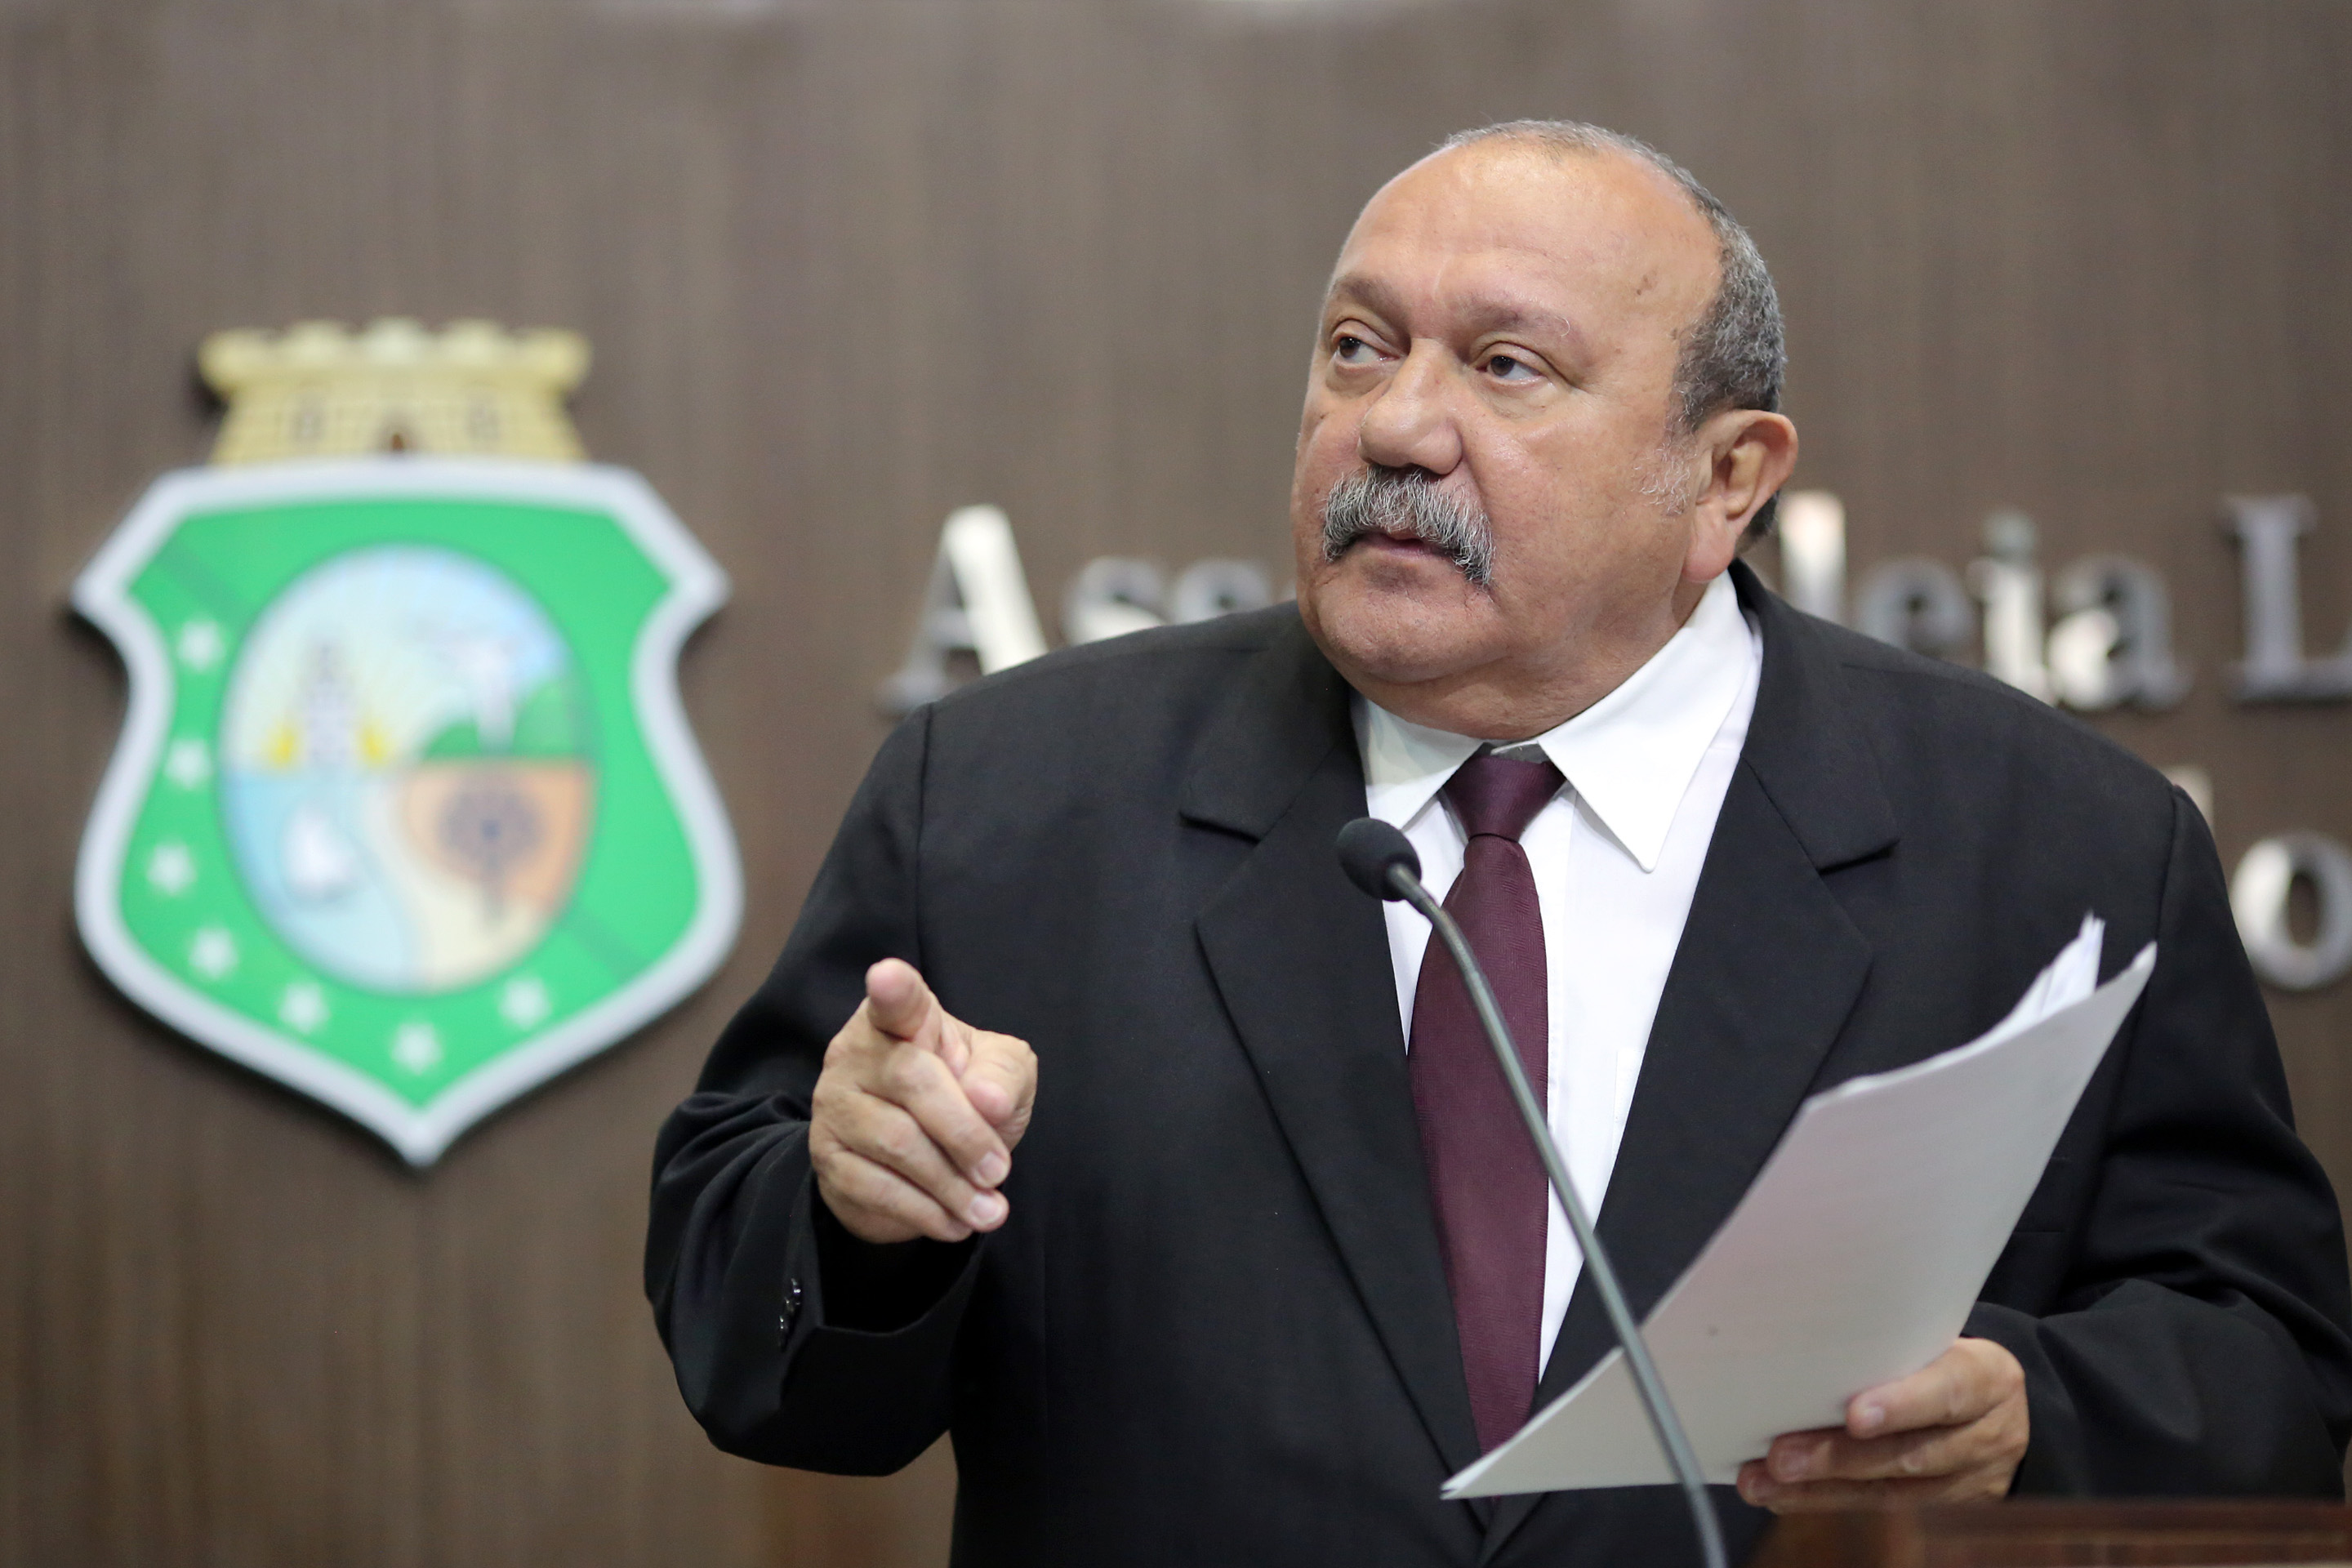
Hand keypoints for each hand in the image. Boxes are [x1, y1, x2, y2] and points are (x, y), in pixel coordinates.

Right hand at [810, 959, 1037, 1244]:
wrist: (925, 1163)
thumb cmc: (966, 1096)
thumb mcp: (1003, 1074)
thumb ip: (1003, 1074)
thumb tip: (987, 1100)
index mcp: (901, 1019)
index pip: (897, 1000)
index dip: (894, 990)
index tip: (888, 977)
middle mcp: (855, 1053)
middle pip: (912, 1081)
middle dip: (965, 1132)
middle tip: (1000, 1170)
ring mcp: (835, 1106)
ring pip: (896, 1143)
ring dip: (951, 1184)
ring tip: (990, 1209)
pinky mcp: (828, 1160)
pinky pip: (878, 1189)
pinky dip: (926, 1212)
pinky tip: (955, 1221)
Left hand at [1736, 1338, 2027, 1510]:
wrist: (2003, 1406)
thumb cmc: (1947, 1357)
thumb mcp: (1942, 1339)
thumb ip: (1893, 1345)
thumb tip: (1803, 1346)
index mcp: (1988, 1377)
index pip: (1949, 1391)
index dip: (1902, 1406)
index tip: (1854, 1416)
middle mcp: (1985, 1433)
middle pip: (1911, 1454)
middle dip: (1839, 1458)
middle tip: (1781, 1456)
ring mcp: (1968, 1478)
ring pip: (1892, 1491)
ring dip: (1820, 1488)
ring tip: (1765, 1481)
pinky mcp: (1944, 1505)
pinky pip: (1882, 1506)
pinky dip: (1825, 1499)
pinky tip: (1781, 1494)